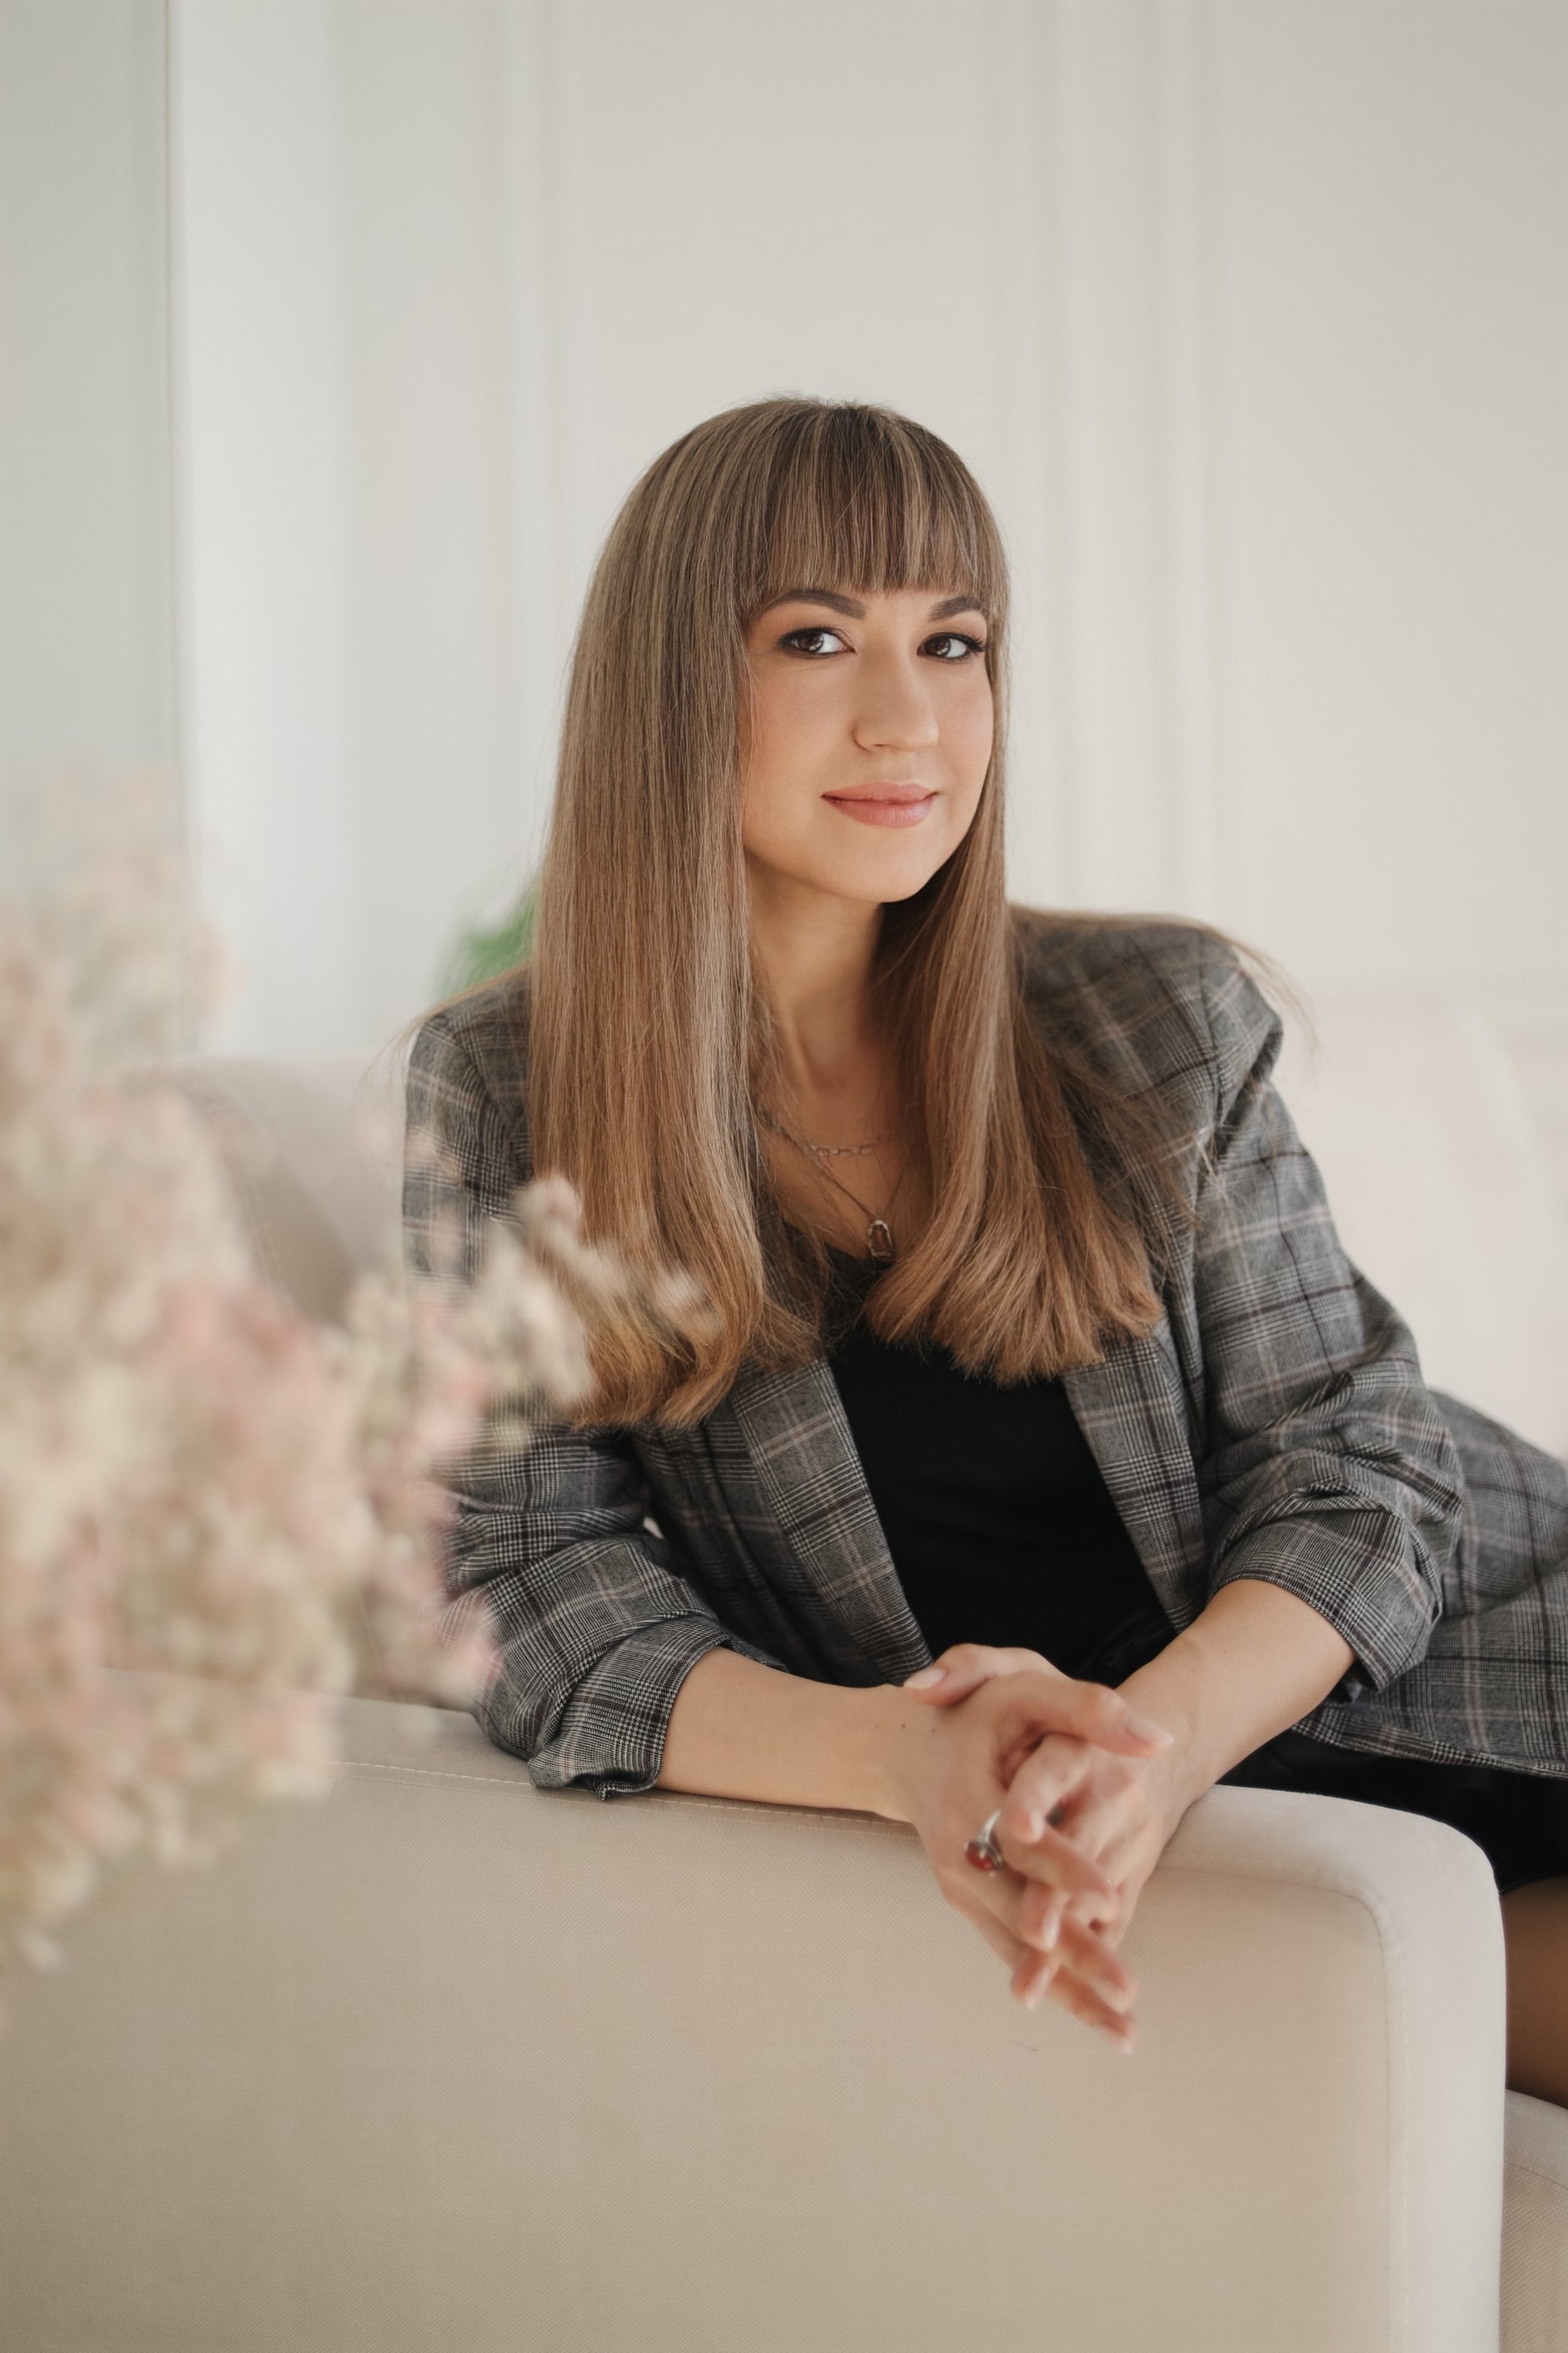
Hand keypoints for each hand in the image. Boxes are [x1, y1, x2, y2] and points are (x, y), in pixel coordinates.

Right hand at [886, 1653, 1174, 2050]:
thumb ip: (1088, 1708)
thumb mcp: (1024, 1687)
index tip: (1111, 1896)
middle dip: (1074, 1952)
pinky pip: (1016, 1953)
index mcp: (969, 1797)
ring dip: (1070, 1990)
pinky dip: (1057, 1989)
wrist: (909, 1748)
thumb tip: (1159, 1740)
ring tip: (1124, 2029)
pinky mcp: (977, 1906)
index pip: (1022, 1841)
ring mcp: (965, 1888)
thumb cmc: (979, 1713)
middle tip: (1125, 1990)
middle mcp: (959, 1853)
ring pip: (1018, 1945)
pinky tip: (1102, 2023)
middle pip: (1019, 1910)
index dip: (1066, 1867)